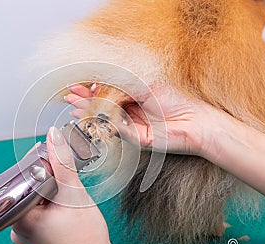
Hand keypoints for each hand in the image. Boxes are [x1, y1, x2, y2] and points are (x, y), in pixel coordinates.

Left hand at [11, 127, 116, 243]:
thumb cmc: (86, 239)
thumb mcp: (74, 194)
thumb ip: (62, 163)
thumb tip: (53, 137)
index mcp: (19, 218)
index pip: (23, 178)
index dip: (37, 163)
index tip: (50, 155)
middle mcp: (16, 227)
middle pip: (29, 187)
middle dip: (47, 178)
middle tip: (65, 181)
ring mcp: (25, 232)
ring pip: (35, 197)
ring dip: (51, 190)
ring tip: (67, 196)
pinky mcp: (35, 233)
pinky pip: (39, 208)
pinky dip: (51, 201)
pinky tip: (63, 204)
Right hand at [65, 84, 212, 155]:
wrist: (195, 122)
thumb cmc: (176, 102)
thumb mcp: (144, 86)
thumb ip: (121, 87)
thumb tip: (99, 88)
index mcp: (135, 96)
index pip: (108, 92)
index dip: (92, 89)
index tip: (77, 85)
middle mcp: (131, 111)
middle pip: (103, 105)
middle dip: (85, 100)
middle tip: (69, 96)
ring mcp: (132, 126)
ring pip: (106, 118)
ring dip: (89, 111)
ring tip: (72, 106)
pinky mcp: (135, 138)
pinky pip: (115, 129)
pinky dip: (103, 122)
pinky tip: (90, 117)